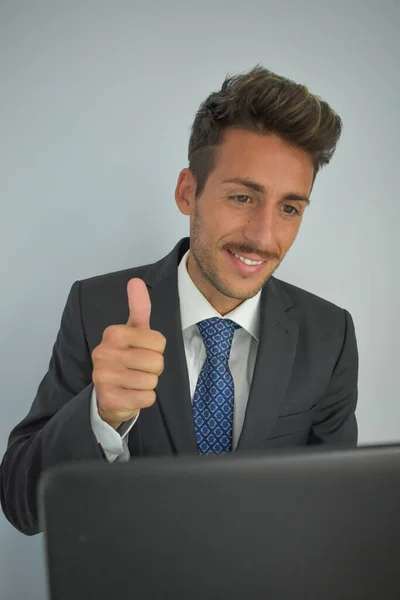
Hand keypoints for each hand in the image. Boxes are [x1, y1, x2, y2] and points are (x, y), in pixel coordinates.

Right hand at [92, 278, 165, 428]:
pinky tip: (131, 395)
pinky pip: (146, 398)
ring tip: (134, 382)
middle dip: (154, 368)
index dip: (157, 350)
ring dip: (149, 384)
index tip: (141, 352)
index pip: (159, 342)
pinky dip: (145, 399)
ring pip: (151, 381)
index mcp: (113, 333)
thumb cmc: (126, 358)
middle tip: (139, 369)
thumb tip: (135, 280)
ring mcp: (103, 377)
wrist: (109, 395)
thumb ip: (138, 308)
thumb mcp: (134, 332)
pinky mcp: (109, 399)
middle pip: (157, 361)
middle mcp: (103, 353)